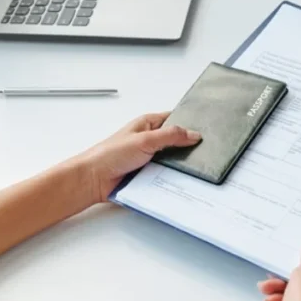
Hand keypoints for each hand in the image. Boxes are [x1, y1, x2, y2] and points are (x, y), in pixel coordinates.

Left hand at [78, 112, 200, 201]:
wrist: (94, 180)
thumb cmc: (110, 154)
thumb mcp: (145, 139)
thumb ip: (170, 136)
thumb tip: (193, 134)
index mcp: (148, 124)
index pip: (174, 119)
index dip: (189, 123)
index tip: (206, 128)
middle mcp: (149, 140)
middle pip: (176, 141)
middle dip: (187, 147)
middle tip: (205, 151)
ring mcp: (149, 158)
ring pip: (173, 160)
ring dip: (179, 165)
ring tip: (195, 167)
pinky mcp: (148, 175)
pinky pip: (166, 175)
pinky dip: (172, 178)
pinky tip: (182, 180)